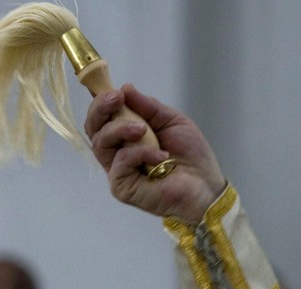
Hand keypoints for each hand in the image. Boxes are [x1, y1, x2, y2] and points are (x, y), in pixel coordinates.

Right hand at [85, 84, 226, 223]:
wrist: (207, 184)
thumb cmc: (192, 155)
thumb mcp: (172, 121)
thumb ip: (148, 107)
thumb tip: (124, 88)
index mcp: (126, 136)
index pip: (102, 118)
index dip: (101, 102)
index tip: (115, 91)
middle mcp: (117, 153)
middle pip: (94, 129)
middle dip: (101, 108)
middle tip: (118, 99)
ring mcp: (118, 171)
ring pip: (101, 143)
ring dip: (121, 129)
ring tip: (144, 129)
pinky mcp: (122, 187)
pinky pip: (121, 161)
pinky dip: (140, 153)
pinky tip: (160, 156)